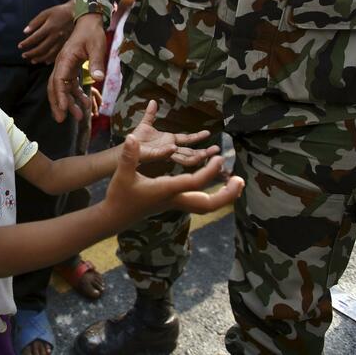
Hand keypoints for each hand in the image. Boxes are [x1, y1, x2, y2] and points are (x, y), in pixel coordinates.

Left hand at [18, 2, 73, 63]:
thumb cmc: (59, 12)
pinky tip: (44, 61)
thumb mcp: (46, 13)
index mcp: (49, 27)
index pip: (35, 38)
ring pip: (49, 54)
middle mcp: (56, 36)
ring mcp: (62, 41)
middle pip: (41, 48)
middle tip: (24, 55)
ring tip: (32, 60)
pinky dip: (50, 59)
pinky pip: (58, 54)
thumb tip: (25, 32)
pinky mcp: (67, 44)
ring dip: (39, 58)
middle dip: (31, 53)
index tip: (20, 46)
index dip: (26, 43)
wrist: (77, 12)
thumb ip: (35, 22)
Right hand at [47, 13, 105, 121]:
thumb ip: (97, 62)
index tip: (63, 109)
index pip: (59, 80)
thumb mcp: (97, 46)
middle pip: (54, 87)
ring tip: (79, 117)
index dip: (60, 95)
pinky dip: (75, 95)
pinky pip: (70, 85)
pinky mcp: (71, 69)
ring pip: (61, 88)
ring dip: (68, 102)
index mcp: (65, 59)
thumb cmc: (92, 33)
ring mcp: (65, 67)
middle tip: (61, 120)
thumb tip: (98, 79)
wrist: (89, 22)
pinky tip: (85, 104)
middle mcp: (61, 64)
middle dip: (57, 104)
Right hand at [104, 136, 243, 223]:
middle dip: (226, 195)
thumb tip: (131, 138)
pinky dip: (212, 194)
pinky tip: (217, 185)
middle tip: (240, 180)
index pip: (194, 184)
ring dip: (223, 196)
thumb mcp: (122, 173)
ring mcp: (175, 203)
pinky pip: (199, 202)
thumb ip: (129, 156)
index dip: (209, 173)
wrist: (115, 216)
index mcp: (166, 191)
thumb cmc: (119, 195)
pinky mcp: (174, 203)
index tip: (219, 160)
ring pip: (205, 205)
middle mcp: (174, 199)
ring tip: (236, 182)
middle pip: (207, 204)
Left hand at [125, 100, 217, 165]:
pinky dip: (169, 152)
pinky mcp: (154, 156)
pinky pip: (164, 155)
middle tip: (217, 150)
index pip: (187, 140)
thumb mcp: (145, 123)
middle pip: (190, 152)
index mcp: (169, 140)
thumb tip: (152, 101)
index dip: (197, 136)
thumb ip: (150, 114)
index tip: (209, 133)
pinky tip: (174, 148)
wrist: (125, 148)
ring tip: (207, 154)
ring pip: (183, 158)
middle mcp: (169, 148)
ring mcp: (163, 153)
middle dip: (204, 152)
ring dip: (195, 156)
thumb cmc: (136, 139)